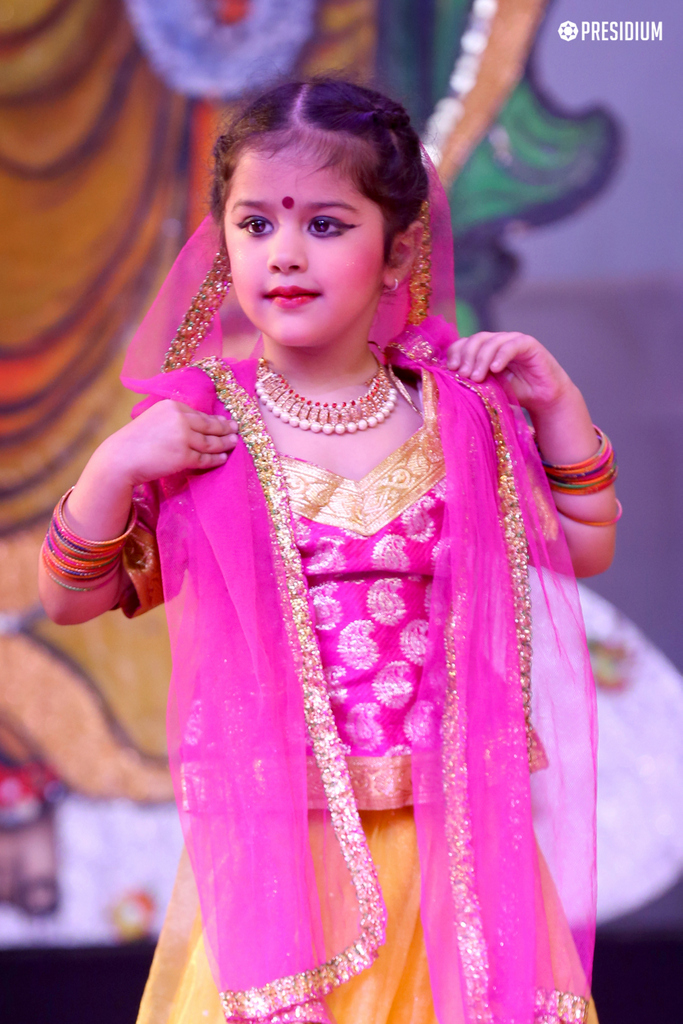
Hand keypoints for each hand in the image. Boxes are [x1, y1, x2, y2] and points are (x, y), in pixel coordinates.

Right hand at [100, 400, 238, 485]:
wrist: (121, 458)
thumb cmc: (134, 441)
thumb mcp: (153, 419)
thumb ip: (172, 419)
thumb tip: (195, 424)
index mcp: (172, 406)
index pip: (198, 414)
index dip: (214, 419)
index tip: (225, 421)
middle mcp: (180, 419)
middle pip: (209, 425)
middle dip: (225, 428)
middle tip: (236, 430)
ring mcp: (183, 437)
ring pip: (211, 442)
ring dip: (224, 443)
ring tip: (234, 443)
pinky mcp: (184, 456)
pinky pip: (205, 458)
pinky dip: (216, 459)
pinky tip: (223, 458)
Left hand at [446, 331, 572, 414]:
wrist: (543, 398)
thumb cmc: (515, 393)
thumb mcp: (488, 388)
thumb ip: (472, 382)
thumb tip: (449, 384)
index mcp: (483, 350)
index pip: (464, 343)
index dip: (455, 353)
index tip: (450, 370)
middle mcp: (496, 342)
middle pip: (475, 339)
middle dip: (466, 356)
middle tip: (463, 375)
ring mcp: (512, 340)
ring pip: (491, 341)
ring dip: (481, 359)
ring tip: (477, 377)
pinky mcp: (528, 344)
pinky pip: (511, 345)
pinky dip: (501, 356)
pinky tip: (496, 369)